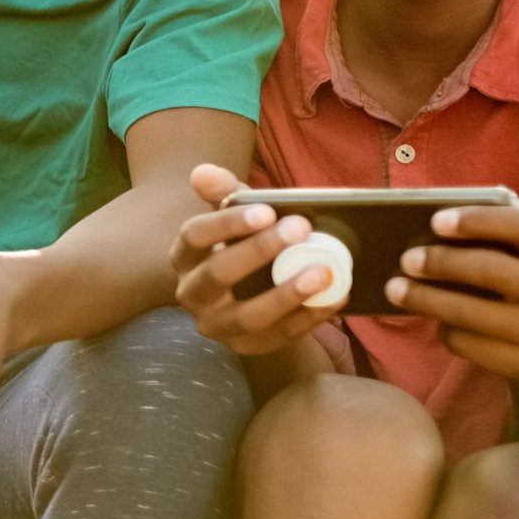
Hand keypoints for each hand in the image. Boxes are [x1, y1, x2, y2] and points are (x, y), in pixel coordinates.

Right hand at [171, 161, 329, 359]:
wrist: (245, 299)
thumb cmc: (241, 247)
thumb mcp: (235, 218)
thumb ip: (225, 193)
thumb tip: (202, 171)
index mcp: (184, 256)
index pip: (194, 236)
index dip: (227, 224)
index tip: (267, 211)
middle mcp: (191, 294)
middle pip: (219, 274)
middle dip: (260, 251)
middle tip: (301, 228)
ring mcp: (217, 325)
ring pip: (248, 316)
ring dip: (287, 293)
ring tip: (324, 272)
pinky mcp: (246, 347)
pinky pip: (279, 336)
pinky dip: (310, 317)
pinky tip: (335, 296)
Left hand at [394, 178, 518, 380]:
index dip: (479, 220)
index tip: (435, 220)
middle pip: (493, 271)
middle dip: (442, 262)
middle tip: (406, 259)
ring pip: (474, 314)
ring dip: (426, 299)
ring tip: (396, 288)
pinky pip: (470, 344)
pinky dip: (445, 329)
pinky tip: (433, 318)